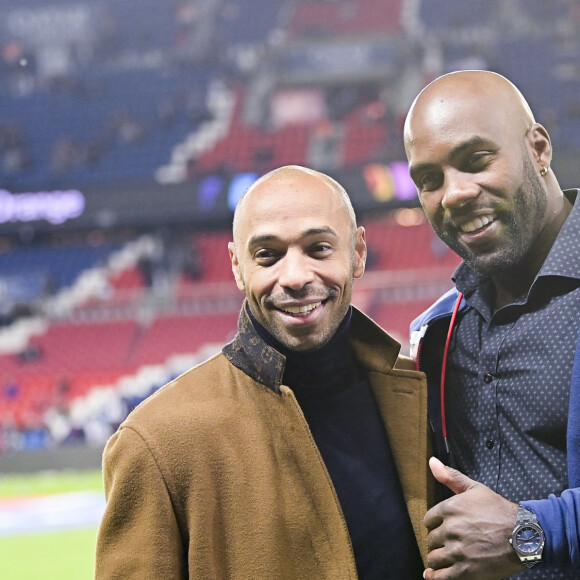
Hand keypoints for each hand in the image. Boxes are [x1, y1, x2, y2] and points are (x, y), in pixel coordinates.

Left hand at [423, 457, 522, 579]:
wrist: (525, 535)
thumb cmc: (500, 510)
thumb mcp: (475, 488)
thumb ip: (451, 476)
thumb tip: (432, 462)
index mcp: (450, 508)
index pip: (428, 520)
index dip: (434, 525)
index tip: (441, 528)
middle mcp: (451, 529)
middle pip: (431, 539)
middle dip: (437, 542)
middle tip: (447, 543)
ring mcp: (458, 551)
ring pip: (434, 557)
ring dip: (437, 558)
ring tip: (444, 557)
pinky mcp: (466, 570)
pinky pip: (441, 576)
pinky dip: (435, 577)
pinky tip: (433, 575)